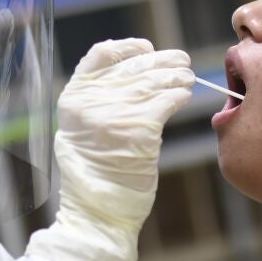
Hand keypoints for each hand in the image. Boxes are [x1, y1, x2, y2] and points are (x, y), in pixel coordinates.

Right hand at [26, 39, 193, 260]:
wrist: (98, 212)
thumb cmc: (97, 172)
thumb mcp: (85, 128)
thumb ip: (102, 98)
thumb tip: (140, 69)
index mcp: (73, 97)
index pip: (100, 54)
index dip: (127, 48)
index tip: (146, 49)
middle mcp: (91, 102)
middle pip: (134, 66)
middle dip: (162, 61)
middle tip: (181, 62)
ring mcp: (114, 114)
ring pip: (154, 81)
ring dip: (177, 75)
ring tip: (188, 77)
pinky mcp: (138, 130)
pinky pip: (166, 101)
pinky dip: (180, 95)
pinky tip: (185, 96)